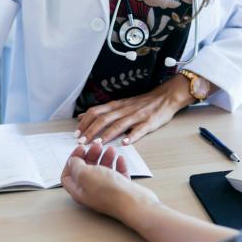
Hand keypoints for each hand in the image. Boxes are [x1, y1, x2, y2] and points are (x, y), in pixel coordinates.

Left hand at [61, 142, 158, 220]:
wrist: (133, 203)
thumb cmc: (108, 191)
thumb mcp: (85, 174)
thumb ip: (75, 166)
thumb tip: (72, 161)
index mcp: (79, 191)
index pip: (68, 174)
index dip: (72, 160)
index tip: (82, 148)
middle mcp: (91, 192)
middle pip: (86, 170)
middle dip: (91, 155)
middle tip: (98, 145)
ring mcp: (107, 191)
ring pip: (103, 170)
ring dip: (106, 157)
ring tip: (112, 150)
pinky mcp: (121, 189)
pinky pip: (117, 174)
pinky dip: (118, 164)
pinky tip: (121, 159)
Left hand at [75, 75, 191, 144]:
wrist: (165, 97)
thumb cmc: (142, 103)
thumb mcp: (120, 104)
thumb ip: (103, 111)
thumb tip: (83, 116)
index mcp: (116, 106)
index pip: (96, 112)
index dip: (85, 122)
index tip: (76, 133)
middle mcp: (124, 110)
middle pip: (104, 119)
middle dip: (91, 131)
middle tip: (81, 142)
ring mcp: (136, 116)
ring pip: (119, 124)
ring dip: (107, 134)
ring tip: (97, 144)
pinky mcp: (148, 123)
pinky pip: (139, 130)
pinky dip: (132, 136)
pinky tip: (125, 143)